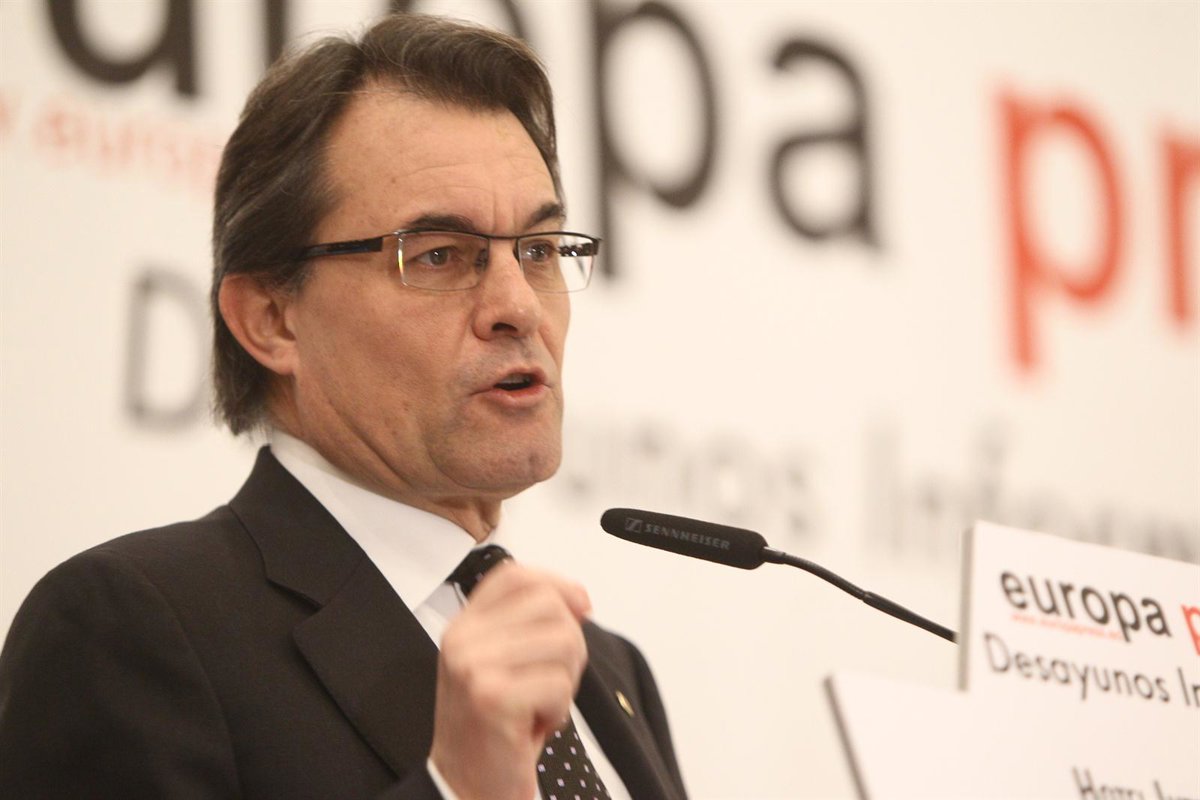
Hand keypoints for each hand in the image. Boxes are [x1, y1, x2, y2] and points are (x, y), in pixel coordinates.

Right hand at [429, 562, 590, 799]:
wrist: (465, 788)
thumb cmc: (493, 730)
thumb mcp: (503, 667)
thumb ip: (530, 627)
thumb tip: (579, 600)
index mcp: (463, 626)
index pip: (515, 576)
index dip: (557, 584)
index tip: (579, 608)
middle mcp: (462, 640)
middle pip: (551, 606)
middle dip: (570, 646)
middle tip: (550, 684)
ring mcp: (474, 666)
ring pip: (564, 641)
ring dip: (567, 682)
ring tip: (540, 706)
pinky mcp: (493, 697)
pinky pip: (560, 685)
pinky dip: (559, 711)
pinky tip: (533, 727)